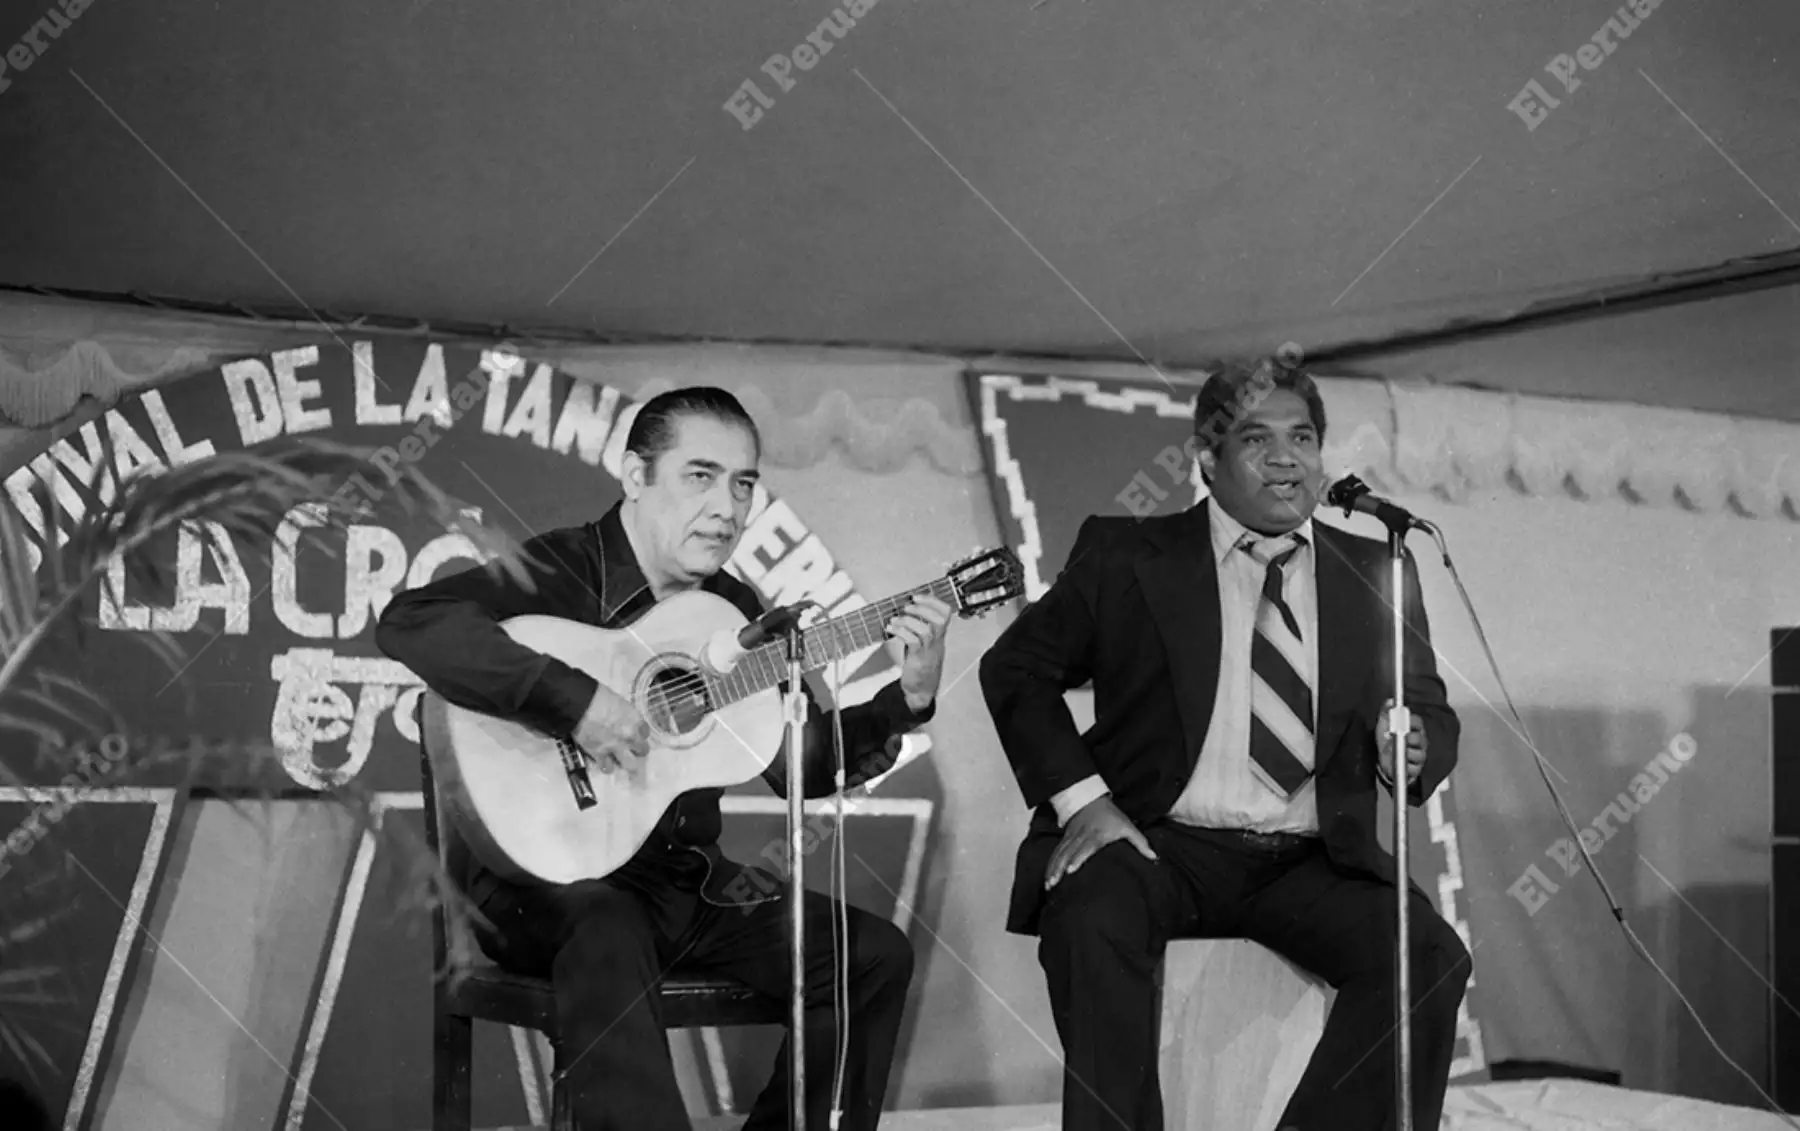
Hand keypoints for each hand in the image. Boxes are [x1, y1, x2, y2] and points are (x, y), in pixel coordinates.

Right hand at [574, 684, 648, 774]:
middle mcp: (630, 736)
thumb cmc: (598, 696)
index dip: (639, 734)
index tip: (635, 733)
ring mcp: (616, 747)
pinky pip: (607, 767)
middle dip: (638, 750)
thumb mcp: (619, 702)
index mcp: (635, 720)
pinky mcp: (600, 754)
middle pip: (642, 750)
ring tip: (622, 762)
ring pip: (630, 764)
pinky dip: (606, 766)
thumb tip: (622, 719)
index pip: (645, 732)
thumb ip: (624, 715)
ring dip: (627, 763)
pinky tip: (605, 764)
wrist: (580, 705)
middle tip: (632, 750)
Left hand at [889, 595, 952, 711]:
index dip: (933, 601)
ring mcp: (929, 651)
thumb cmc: (920, 667)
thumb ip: (919, 629)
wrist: (921, 691)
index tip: (917, 596)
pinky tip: (890, 629)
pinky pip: (912, 641)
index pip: (946, 613)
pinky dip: (900, 632)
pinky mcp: (919, 659)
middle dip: (922, 608)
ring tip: (895, 619)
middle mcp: (937, 642)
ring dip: (908, 620)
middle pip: (939, 620)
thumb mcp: (924, 644)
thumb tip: (904, 612)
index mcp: (940, 636)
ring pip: (925, 630)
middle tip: (907, 606)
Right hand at [1045, 796, 1156, 889]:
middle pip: (1068, 853)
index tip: (1071, 870)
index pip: (1086, 847)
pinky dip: (1050, 864)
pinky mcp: (1065, 838)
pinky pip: (1056, 852)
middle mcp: (1081, 837)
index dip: (1078, 858)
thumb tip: (1154, 857)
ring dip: (1053, 869)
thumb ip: (1140, 842)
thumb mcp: (1128, 826)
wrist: (1091, 799)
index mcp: (1097, 835)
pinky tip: (1047, 876)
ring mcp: (1071, 837)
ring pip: (1060, 854)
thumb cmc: (1110, 816)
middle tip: (1054, 883)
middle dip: (1060, 868)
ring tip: (1048, 884)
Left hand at [1376, 698, 1426, 789]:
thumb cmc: (1387, 738)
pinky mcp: (1416, 768)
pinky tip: (1397, 762)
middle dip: (1408, 738)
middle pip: (1419, 738)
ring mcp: (1419, 755)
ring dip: (1405, 753)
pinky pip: (1414, 768)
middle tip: (1397, 737)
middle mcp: (1420, 741)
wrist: (1384, 757)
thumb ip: (1387, 710)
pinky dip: (1405, 766)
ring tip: (1393, 750)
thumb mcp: (1384, 723)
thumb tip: (1391, 701)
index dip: (1410, 721)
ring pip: (1418, 754)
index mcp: (1415, 728)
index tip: (1400, 720)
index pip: (1418, 722)